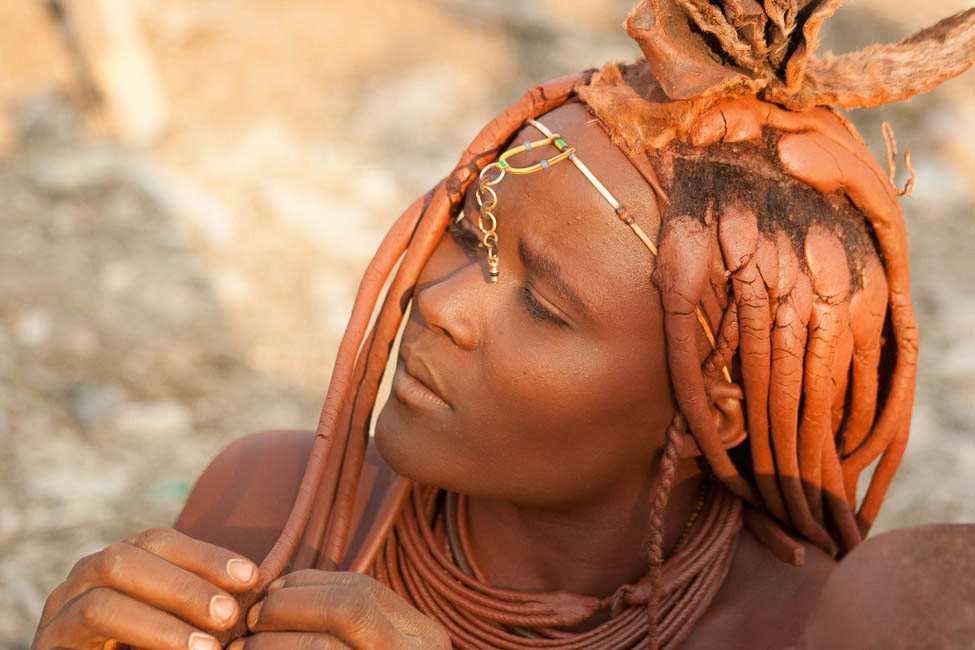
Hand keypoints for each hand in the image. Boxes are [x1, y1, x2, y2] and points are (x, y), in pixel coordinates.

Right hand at [33, 527, 259, 649]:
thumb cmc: (147, 648)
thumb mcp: (180, 623)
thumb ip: (203, 606)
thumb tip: (255, 585)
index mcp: (120, 564)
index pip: (159, 542)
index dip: (206, 555)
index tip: (252, 577)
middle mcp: (84, 578)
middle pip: (128, 556)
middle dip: (186, 584)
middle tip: (230, 615)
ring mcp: (59, 609)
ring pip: (105, 591)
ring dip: (164, 619)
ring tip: (208, 648)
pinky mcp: (49, 643)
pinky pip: (89, 623)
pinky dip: (142, 634)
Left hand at [230, 570, 450, 648]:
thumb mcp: (378, 647)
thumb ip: (348, 624)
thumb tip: (277, 594)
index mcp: (422, 637)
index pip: (360, 590)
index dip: (305, 586)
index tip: (270, 594)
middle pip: (348, 606)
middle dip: (289, 607)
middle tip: (249, 622)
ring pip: (326, 647)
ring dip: (273, 644)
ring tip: (242, 648)